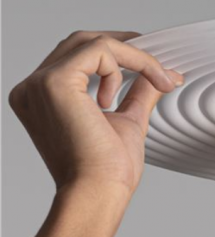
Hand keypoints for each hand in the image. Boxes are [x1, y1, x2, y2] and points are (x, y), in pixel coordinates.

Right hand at [9, 31, 183, 199]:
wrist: (98, 193)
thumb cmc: (107, 171)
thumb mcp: (128, 120)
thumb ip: (138, 93)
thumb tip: (158, 75)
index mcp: (43, 98)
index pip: (77, 57)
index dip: (116, 55)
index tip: (151, 66)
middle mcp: (33, 88)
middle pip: (81, 43)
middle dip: (126, 47)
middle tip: (159, 63)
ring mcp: (39, 83)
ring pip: (92, 43)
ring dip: (134, 57)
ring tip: (158, 82)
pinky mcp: (55, 82)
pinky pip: (100, 50)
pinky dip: (132, 60)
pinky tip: (144, 84)